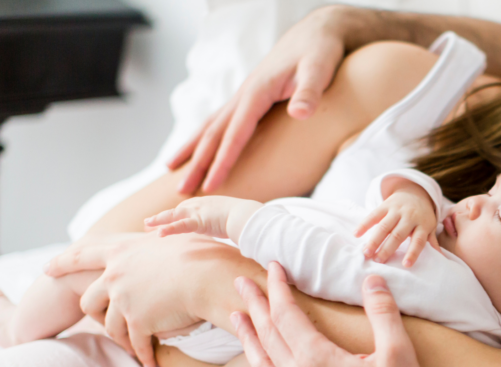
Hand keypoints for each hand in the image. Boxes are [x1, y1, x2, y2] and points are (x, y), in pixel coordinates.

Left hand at [46, 233, 230, 366]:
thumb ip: (156, 238)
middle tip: (96, 323)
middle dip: (93, 315)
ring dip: (122, 339)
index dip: (64, 262)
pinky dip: (143, 354)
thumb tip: (156, 228)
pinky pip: (136, 343)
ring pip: (111, 326)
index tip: (47, 268)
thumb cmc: (202, 253)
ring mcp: (124, 299)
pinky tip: (149, 363)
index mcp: (122, 251)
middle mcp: (116, 275)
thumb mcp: (172, 238)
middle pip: (90, 300)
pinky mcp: (138, 321)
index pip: (83, 255)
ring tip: (134, 348)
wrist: (209, 276)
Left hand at [145, 196, 262, 243]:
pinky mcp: (199, 221)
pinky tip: (158, 234)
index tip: (164, 222)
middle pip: (176, 212)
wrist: (249, 216)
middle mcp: (199, 205)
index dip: (173, 216)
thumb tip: (234, 232)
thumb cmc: (246, 218)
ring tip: (146, 225)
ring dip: (158, 220)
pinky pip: (180, 226)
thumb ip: (228, 224)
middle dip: (161, 218)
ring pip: (173, 216)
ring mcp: (198, 211)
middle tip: (148, 224)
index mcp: (207, 204)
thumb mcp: (233, 219)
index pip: (186, 210)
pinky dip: (169, 229)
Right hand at [168, 6, 346, 195]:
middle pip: (213, 133)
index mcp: (257, 92)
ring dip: (192, 150)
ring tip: (172, 170)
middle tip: (180, 192)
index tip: (211, 187)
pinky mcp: (250, 96)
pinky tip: (199, 148)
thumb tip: (300, 113)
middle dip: (197, 163)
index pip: (235, 134)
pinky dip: (206, 136)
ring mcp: (244, 95)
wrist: (318, 32)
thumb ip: (310, 92)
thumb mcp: (320, 69)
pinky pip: (221, 121)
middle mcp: (244, 94)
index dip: (223, 162)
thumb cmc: (320, 52)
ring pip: (211, 125)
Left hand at [232, 263, 432, 366]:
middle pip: (267, 334)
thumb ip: (384, 314)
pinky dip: (258, 361)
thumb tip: (373, 280)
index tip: (273, 267)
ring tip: (237, 318)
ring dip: (248, 334)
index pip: (287, 315)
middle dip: (254, 304)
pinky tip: (262, 360)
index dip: (278, 288)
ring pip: (261, 360)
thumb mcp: (399, 355)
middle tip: (241, 282)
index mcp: (317, 361)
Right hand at [356, 185, 440, 266]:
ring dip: (374, 239)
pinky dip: (364, 224)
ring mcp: (397, 210)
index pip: (418, 241)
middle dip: (387, 248)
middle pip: (398, 234)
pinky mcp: (386, 205)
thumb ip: (432, 241)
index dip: (413, 252)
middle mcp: (410, 217)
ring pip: (384, 226)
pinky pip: (374, 214)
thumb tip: (441, 258)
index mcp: (423, 224)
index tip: (406, 265)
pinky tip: (356, 234)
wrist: (415, 192)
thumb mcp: (430, 227)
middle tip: (378, 261)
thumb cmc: (422, 216)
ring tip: (366, 253)